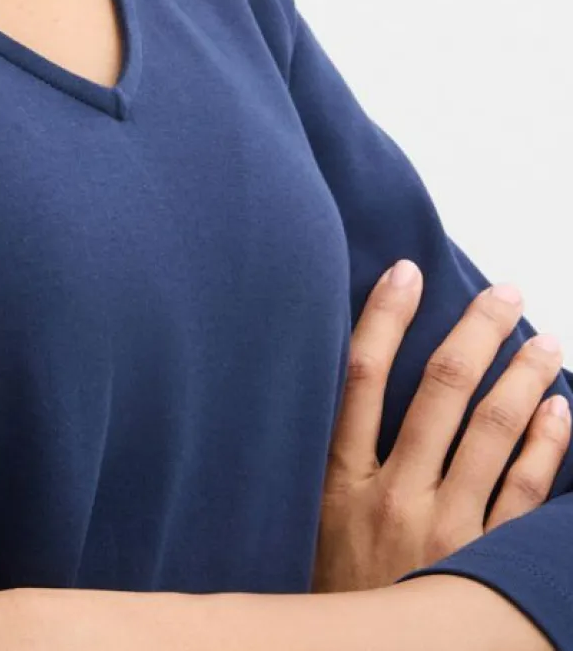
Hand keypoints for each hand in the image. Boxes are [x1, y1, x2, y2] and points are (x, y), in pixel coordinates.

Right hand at [311, 263, 570, 592]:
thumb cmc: (335, 589)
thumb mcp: (313, 520)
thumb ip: (334, 459)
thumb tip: (352, 383)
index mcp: (339, 479)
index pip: (361, 375)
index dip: (386, 317)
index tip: (408, 271)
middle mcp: (392, 496)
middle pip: (441, 391)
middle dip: (476, 332)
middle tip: (504, 293)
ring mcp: (443, 531)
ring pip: (492, 432)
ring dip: (523, 377)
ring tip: (542, 342)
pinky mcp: (483, 566)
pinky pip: (524, 495)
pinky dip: (545, 446)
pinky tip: (558, 412)